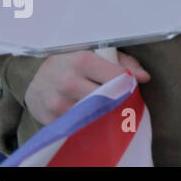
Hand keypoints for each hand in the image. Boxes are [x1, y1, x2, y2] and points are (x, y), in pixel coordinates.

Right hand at [23, 50, 149, 124]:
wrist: (36, 78)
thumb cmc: (73, 63)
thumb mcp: (98, 54)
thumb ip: (124, 63)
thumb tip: (144, 77)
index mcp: (82, 60)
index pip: (116, 77)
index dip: (127, 84)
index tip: (130, 87)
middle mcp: (68, 81)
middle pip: (106, 98)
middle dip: (117, 100)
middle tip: (121, 100)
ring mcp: (57, 103)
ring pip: (94, 114)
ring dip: (104, 113)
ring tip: (105, 107)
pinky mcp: (50, 119)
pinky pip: (79, 125)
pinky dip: (88, 122)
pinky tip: (90, 115)